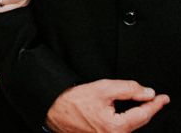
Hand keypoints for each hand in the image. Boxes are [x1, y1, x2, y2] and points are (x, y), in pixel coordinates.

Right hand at [45, 80, 168, 131]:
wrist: (54, 111)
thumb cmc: (73, 101)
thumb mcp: (102, 88)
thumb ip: (127, 89)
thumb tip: (147, 93)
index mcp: (117, 127)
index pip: (143, 114)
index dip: (155, 104)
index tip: (163, 98)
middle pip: (139, 121)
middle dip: (148, 109)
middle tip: (156, 98)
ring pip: (131, 125)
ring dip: (138, 113)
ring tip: (142, 103)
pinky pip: (122, 128)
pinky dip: (128, 118)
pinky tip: (127, 111)